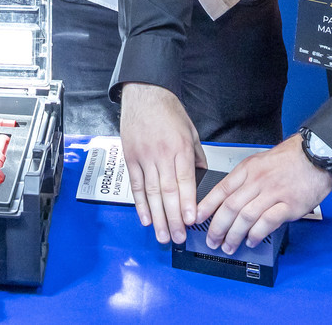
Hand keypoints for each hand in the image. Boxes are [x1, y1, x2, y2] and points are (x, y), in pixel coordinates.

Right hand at [120, 83, 206, 244]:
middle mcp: (161, 154)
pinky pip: (135, 185)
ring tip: (162, 235)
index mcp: (180, 147)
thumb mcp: (191, 130)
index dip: (187, 203)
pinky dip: (140, 203)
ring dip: (157, 217)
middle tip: (178, 237)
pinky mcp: (130, 157)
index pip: (184, 180)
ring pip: (150, 192)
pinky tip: (145, 218)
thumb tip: (201, 176)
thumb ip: (196, 155)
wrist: (144, 93)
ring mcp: (143, 156)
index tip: (190, 221)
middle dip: (173, 218)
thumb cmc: (169, 110)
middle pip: (167, 191)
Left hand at [196, 134, 331, 252]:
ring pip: (245, 217)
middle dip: (217, 227)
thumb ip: (246, 178)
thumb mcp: (260, 161)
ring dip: (234, 235)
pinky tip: (251, 241)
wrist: (317, 155)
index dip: (206, 206)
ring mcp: (273, 193)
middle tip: (211, 239)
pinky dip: (256, 234)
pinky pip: (267, 222)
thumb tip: (229, 197)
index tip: (196, 217)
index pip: (221, 189)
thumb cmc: (290, 159)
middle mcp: (257, 181)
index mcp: (248, 169)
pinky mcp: (289, 205)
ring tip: (229, 246)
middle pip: (230, 207)